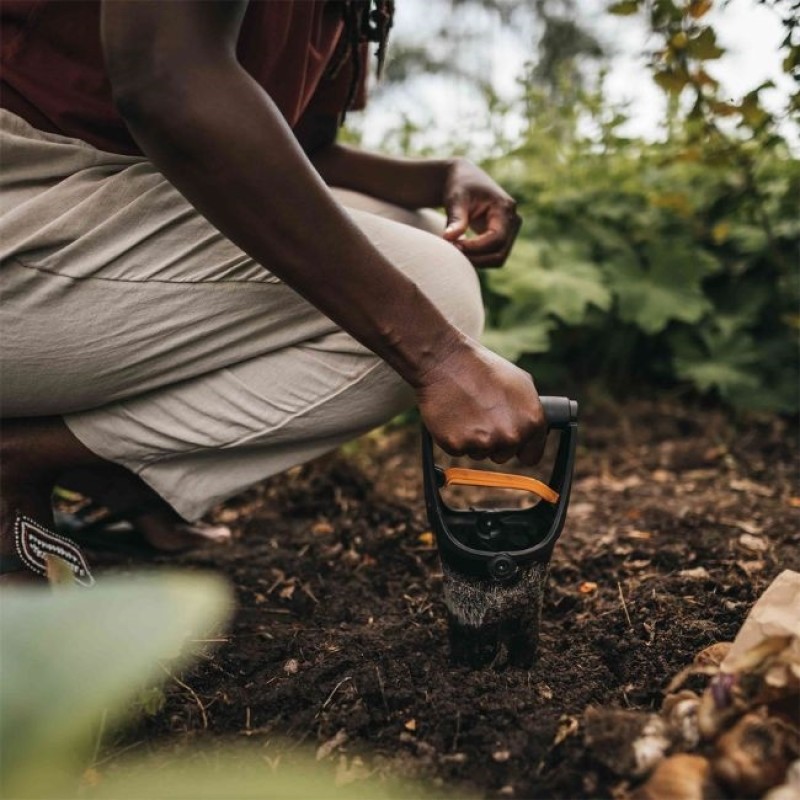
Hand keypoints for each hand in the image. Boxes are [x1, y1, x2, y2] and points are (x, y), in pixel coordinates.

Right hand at [415, 338, 546, 464]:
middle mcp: (511, 435)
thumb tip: (532, 430)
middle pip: (503, 457)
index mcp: (532, 421)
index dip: (519, 449)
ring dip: (473, 439)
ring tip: (467, 411)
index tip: (509, 442)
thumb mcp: (522, 383)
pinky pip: (457, 451)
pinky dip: (454, 437)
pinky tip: (454, 416)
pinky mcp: (457, 445)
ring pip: (479, 454)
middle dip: (493, 441)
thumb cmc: (483, 368)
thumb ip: (530, 412)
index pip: (531, 456)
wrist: (446, 361)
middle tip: (481, 415)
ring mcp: (484, 442)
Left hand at [442, 158, 521, 268]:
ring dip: (477, 261)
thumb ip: (455, 218)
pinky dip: (477, 258)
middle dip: (476, 258)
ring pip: (498, 259)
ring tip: (455, 250)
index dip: (476, 247)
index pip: (497, 237)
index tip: (454, 245)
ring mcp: (510, 230)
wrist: (464, 179)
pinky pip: (493, 256)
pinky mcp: (503, 237)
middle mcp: (513, 220)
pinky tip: (461, 250)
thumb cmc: (460, 186)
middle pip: (500, 253)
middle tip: (453, 253)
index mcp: (505, 207)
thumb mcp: (456, 199)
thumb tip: (448, 239)